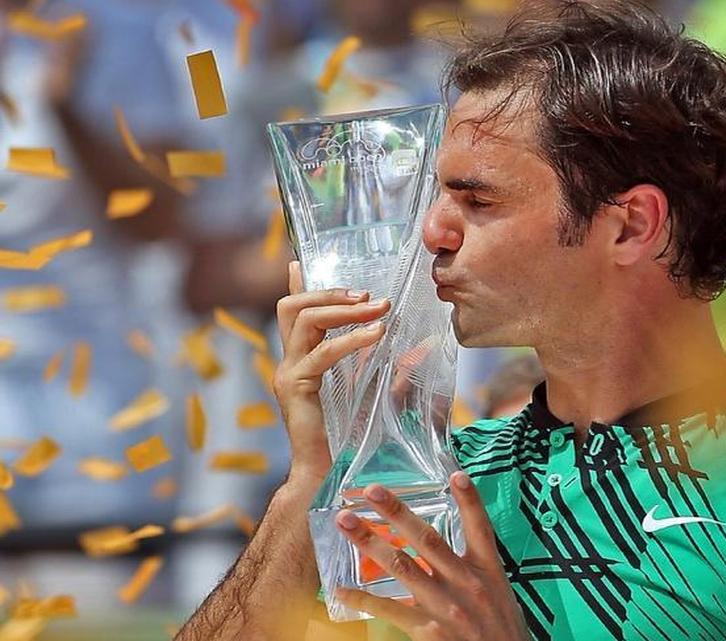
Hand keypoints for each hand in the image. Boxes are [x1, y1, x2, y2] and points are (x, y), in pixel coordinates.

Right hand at [273, 261, 391, 486]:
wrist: (330, 476)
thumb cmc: (352, 438)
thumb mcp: (374, 391)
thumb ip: (387, 364)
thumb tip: (421, 343)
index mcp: (302, 358)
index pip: (293, 310)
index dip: (298, 282)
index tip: (300, 259)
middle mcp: (289, 361)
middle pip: (293, 305)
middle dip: (330, 291)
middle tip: (368, 295)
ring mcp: (289, 373)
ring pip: (302, 319)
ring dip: (342, 308)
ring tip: (377, 308)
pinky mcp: (297, 389)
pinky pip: (322, 353)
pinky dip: (351, 339)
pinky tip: (377, 335)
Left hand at [334, 472, 530, 640]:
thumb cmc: (503, 635)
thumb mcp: (500, 596)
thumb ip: (476, 576)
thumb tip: (446, 562)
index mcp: (489, 571)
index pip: (480, 527)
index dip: (468, 500)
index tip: (455, 474)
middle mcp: (467, 582)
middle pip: (428, 538)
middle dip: (398, 512)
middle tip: (373, 490)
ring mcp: (447, 605)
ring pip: (402, 565)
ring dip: (370, 541)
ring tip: (346, 523)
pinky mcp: (430, 630)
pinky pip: (389, 608)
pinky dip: (362, 599)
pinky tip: (341, 590)